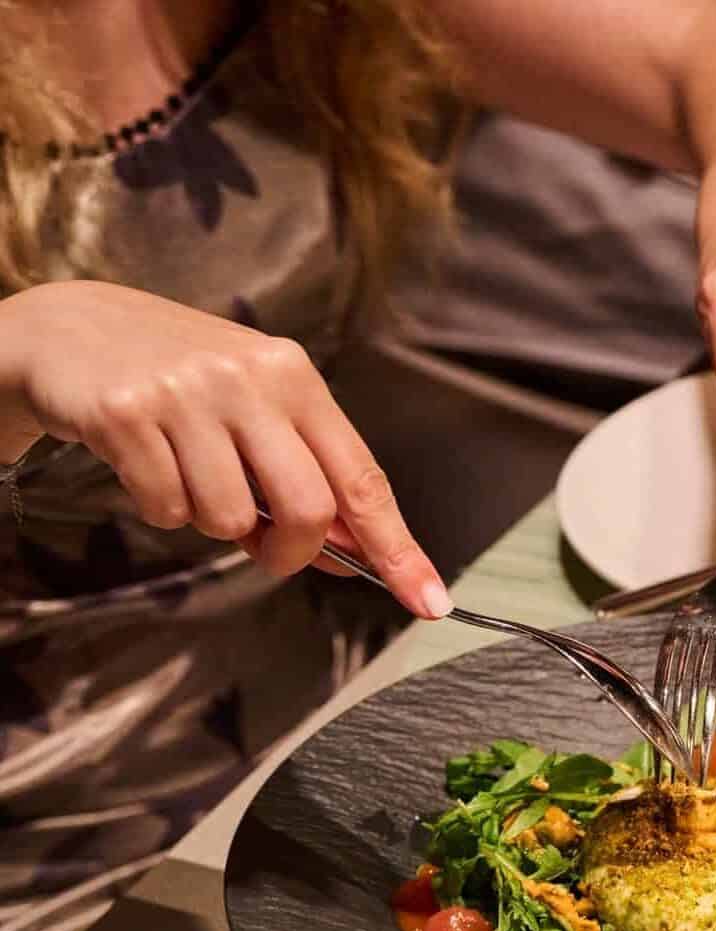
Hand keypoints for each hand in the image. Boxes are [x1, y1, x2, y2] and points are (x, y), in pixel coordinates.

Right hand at [0, 281, 450, 618]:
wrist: (71, 330)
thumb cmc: (179, 382)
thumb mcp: (255, 410)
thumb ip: (306, 474)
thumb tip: (356, 552)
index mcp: (293, 376)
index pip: (361, 478)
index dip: (398, 548)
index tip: (429, 599)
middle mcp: (248, 378)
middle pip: (306, 511)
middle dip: (287, 552)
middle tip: (261, 545)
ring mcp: (187, 393)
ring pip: (230, 520)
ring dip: (210, 523)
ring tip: (186, 472)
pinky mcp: (128, 414)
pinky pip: (167, 510)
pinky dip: (161, 508)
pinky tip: (147, 463)